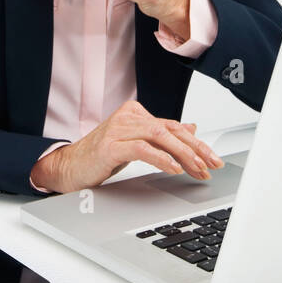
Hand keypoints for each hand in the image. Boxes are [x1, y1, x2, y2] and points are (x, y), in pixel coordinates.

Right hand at [29, 100, 224, 193]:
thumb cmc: (101, 156)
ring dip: (183, 155)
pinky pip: (142, 149)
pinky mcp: (110, 145)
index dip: (196, 143)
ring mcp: (118, 129)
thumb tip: (191, 127)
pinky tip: (173, 168)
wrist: (69, 167)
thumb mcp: (136, 144)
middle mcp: (128, 116)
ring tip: (196, 168)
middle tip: (211, 165)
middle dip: (195, 149)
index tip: (212, 159)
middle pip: (170, 130)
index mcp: (135, 113)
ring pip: (159, 137)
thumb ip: (161, 135)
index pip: (173, 127)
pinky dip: (161, 158)